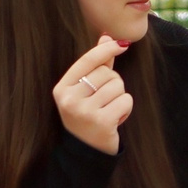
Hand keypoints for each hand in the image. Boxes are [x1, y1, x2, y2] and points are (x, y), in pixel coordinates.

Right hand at [53, 37, 132, 155]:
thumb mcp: (85, 90)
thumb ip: (95, 64)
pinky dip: (126, 108)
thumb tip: (106, 37)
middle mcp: (70, 99)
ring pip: (118, 86)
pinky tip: (115, 118)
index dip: (106, 49)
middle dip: (113, 83)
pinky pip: (125, 100)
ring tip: (109, 110)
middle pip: (106, 73)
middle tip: (104, 100)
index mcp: (62, 88)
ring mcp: (84, 111)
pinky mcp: (102, 122)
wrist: (86, 151)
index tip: (122, 44)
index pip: (88, 60)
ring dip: (119, 97)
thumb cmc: (87, 115)